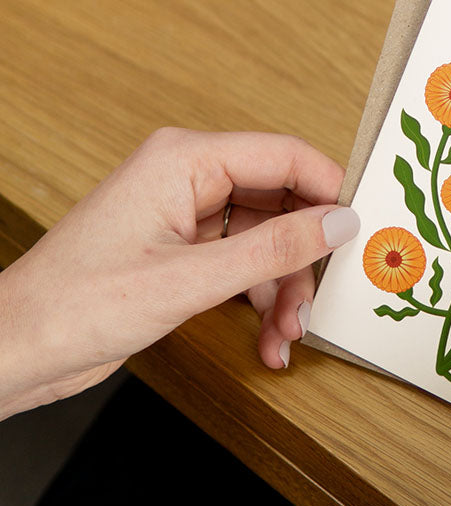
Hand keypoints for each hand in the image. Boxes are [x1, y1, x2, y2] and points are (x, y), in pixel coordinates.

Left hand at [0, 128, 357, 418]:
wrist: (17, 349)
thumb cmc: (74, 304)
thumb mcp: (189, 281)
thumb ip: (273, 249)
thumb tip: (338, 224)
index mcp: (184, 160)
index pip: (286, 156)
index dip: (331, 191)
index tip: (361, 230)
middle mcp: (189, 179)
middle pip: (283, 202)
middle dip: (305, 257)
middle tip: (318, 299)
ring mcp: (188, 216)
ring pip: (269, 238)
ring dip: (285, 288)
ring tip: (287, 332)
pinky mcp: (185, 250)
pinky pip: (247, 263)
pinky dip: (263, 298)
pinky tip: (267, 335)